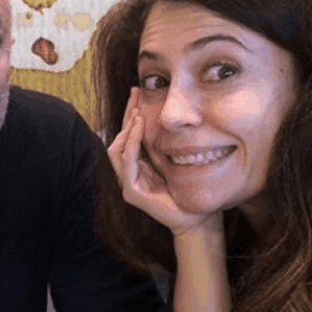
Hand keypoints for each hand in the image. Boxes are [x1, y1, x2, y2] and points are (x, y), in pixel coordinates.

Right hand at [107, 87, 216, 236]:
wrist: (196, 219)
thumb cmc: (189, 190)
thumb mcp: (175, 160)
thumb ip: (165, 144)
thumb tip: (167, 116)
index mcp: (138, 165)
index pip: (127, 135)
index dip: (130, 113)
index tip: (137, 92)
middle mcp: (128, 173)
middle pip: (118, 138)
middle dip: (126, 114)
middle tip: (135, 93)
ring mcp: (128, 184)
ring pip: (116, 149)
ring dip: (126, 128)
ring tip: (137, 112)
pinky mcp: (132, 192)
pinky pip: (127, 163)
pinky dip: (131, 144)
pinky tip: (138, 129)